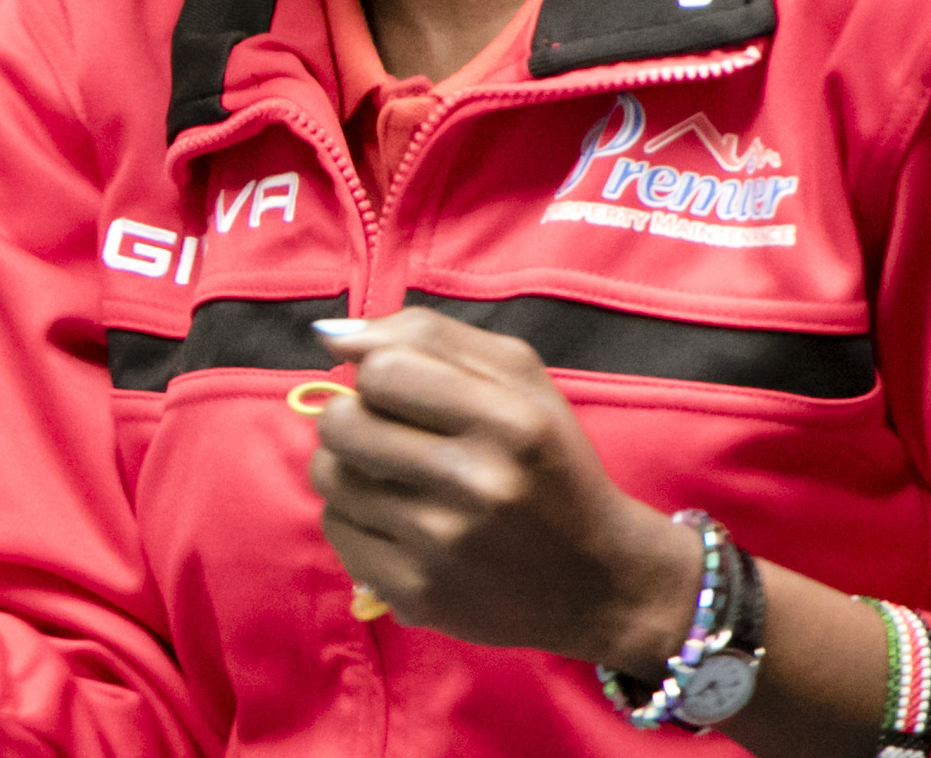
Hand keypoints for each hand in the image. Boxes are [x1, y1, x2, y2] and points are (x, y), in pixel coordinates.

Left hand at [306, 310, 700, 673]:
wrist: (600, 581)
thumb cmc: (553, 464)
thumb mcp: (521, 379)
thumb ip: (428, 336)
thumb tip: (331, 336)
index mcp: (506, 420)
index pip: (381, 371)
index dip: (376, 375)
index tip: (399, 392)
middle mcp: (474, 483)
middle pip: (341, 425)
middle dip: (351, 420)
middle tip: (385, 435)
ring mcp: (442, 544)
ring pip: (330, 478)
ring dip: (350, 469)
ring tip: (394, 479)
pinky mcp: (418, 593)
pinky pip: (339, 534)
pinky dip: (357, 521)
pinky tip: (400, 525)